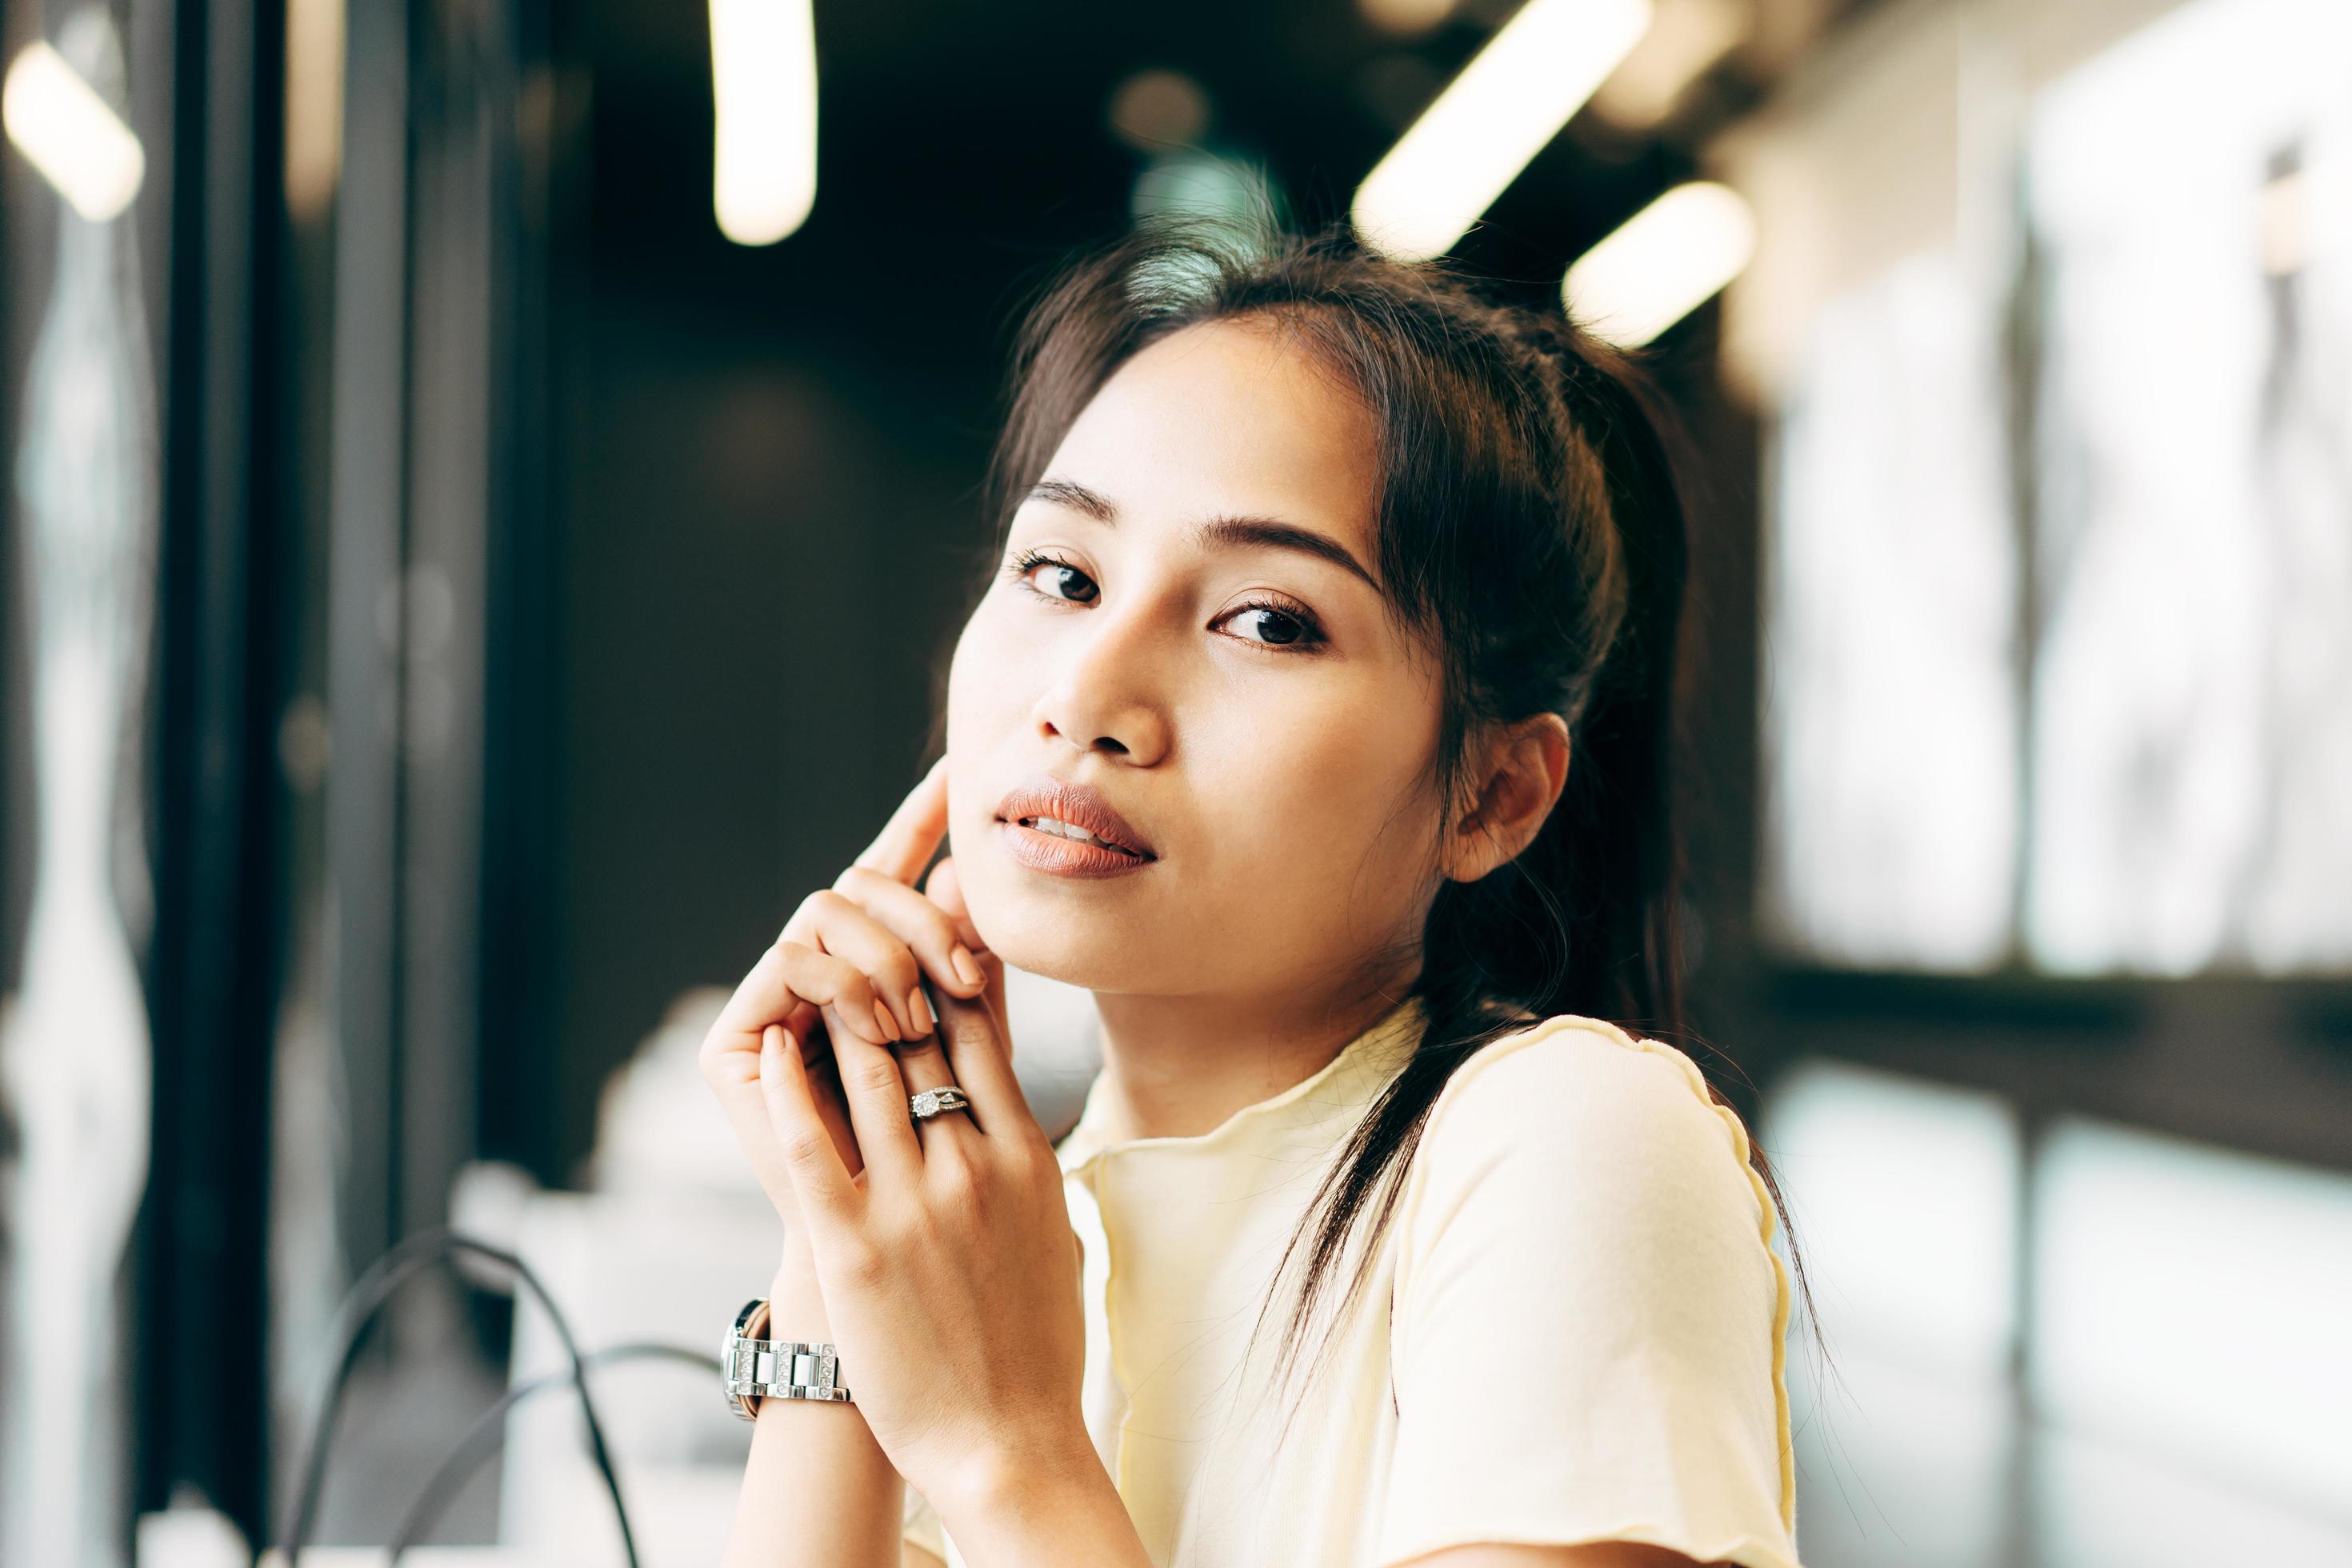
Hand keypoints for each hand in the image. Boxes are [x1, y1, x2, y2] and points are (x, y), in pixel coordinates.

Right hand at [698, 755, 993, 1237]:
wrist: (905, 1271)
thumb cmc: (947, 1173)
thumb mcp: (977, 1057)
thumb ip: (976, 975)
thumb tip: (979, 881)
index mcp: (870, 973)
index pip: (893, 879)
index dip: (917, 822)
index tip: (953, 773)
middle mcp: (814, 978)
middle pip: (860, 887)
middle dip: (921, 918)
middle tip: (967, 976)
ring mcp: (772, 1006)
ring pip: (825, 913)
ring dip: (886, 956)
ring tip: (922, 1021)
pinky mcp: (736, 1042)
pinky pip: (790, 963)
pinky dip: (843, 982)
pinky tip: (884, 1025)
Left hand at [747, 808, 1092, 1517]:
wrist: (1012, 1442)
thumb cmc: (1036, 1341)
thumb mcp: (1054, 1223)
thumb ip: (1034, 1148)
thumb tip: (1016, 1091)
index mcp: (1028, 1155)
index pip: (983, 1029)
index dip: (948, 960)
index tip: (924, 915)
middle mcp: (974, 1165)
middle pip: (926, 1030)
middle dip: (889, 965)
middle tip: (856, 917)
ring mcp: (915, 1203)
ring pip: (871, 1068)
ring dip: (837, 1005)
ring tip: (808, 962)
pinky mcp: (858, 1247)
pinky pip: (816, 1144)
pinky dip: (791, 1084)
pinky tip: (773, 1042)